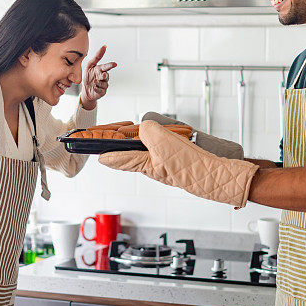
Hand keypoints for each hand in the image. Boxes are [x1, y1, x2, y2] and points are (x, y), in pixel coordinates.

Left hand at [80, 45, 116, 109]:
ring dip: (98, 82)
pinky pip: (101, 90)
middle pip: (106, 75)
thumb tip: (104, 47)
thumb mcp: (89, 66)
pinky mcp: (102, 91)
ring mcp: (104, 84)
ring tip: (93, 82)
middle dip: (104, 75)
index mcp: (100, 70)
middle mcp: (103, 77)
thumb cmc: (87, 77)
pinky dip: (96, 88)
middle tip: (103, 75)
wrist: (86, 90)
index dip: (110, 65)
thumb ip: (96, 57)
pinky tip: (94, 87)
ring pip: (103, 83)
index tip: (115, 64)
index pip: (106, 66)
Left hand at [99, 121, 257, 207]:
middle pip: (129, 150)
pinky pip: (162, 147)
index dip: (101, 151)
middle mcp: (150, 165)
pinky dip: (161, 138)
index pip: (114, 158)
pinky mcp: (175, 160)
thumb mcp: (162, 142)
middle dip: (120, 138)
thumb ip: (147, 131)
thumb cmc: (190, 164)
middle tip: (114, 130)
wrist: (217, 175)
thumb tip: (144, 130)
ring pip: (146, 147)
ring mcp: (163, 163)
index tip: (89, 148)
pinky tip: (169, 134)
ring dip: (143, 136)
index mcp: (142, 164)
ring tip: (145, 130)